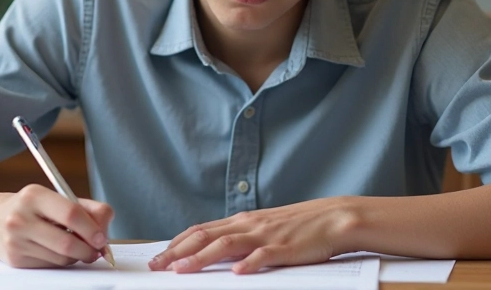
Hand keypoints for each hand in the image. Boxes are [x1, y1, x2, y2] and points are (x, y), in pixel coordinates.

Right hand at [0, 184, 113, 267]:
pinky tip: (57, 250)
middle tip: (97, 250)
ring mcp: (15, 240)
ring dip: (76, 256)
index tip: (102, 238)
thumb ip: (85, 207)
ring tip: (76, 247)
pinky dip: (61, 261)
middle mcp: (20, 217)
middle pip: (67, 242)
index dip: (92, 229)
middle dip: (89, 250)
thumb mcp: (54, 197)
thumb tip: (105, 226)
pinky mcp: (15, 259)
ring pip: (61, 257)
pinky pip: (50, 265)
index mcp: (34, 195)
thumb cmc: (31, 208)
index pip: (71, 213)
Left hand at [148, 197, 361, 273]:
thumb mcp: (263, 228)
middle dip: (178, 252)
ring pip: (227, 245)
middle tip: (157, 266)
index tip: (158, 257)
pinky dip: (249, 263)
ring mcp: (266, 235)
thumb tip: (212, 249)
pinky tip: (237, 273)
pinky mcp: (285, 247)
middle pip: (206, 236)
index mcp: (242, 221)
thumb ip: (240, 237)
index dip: (177, 244)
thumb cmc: (299, 226)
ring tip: (182, 270)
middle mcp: (249, 225)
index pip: (201, 230)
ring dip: (201, 258)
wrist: (333, 217)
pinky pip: (264, 255)